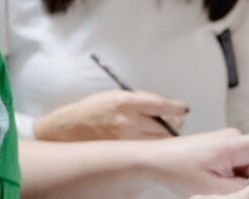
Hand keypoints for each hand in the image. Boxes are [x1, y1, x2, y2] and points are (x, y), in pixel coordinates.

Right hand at [33, 89, 187, 140]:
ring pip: (158, 141)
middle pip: (164, 126)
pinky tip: (150, 143)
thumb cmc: (90, 110)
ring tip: (162, 132)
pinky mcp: (122, 152)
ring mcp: (125, 139)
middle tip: (174, 121)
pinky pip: (146, 151)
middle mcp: (127, 120)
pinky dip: (153, 147)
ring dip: (166, 136)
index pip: (160, 104)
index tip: (183, 108)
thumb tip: (163, 106)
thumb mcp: (113, 95)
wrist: (66, 130)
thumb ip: (138, 100)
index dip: (176, 107)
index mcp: (124, 101)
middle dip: (173, 124)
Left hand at [150, 129, 248, 198]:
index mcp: (235, 144)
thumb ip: (248, 189)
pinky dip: (248, 178)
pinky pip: (247, 165)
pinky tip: (230, 183)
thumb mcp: (214, 189)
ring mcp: (232, 144)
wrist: (153, 160)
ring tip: (230, 182)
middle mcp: (237, 139)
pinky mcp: (228, 151)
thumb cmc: (177, 170)